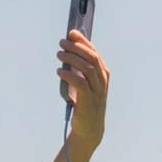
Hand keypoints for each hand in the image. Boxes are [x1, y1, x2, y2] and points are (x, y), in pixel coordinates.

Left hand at [56, 28, 108, 147]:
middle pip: (91, 58)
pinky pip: (80, 83)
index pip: (94, 53)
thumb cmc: (84, 105)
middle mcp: (102, 81)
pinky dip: (69, 75)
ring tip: (59, 54)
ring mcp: (97, 91)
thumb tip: (66, 54)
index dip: (83, 41)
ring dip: (71, 58)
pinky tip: (59, 71)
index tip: (72, 33)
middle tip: (62, 42)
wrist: (89, 129)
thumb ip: (79, 71)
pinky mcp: (88, 100)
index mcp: (103, 74)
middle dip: (77, 47)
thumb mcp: (83, 85)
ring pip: (86, 68)